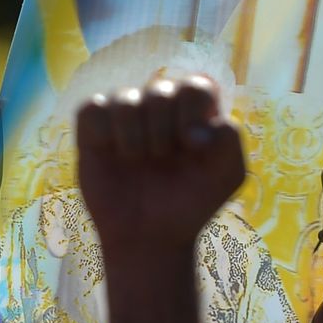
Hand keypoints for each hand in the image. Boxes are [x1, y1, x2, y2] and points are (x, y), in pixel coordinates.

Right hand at [76, 76, 244, 252]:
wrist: (150, 237)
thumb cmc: (190, 202)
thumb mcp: (226, 175)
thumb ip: (229, 138)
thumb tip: (196, 129)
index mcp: (194, 111)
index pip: (196, 85)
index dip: (193, 111)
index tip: (193, 147)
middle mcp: (159, 106)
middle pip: (161, 89)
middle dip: (164, 129)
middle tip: (163, 159)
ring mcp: (125, 115)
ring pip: (125, 97)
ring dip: (134, 134)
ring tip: (137, 160)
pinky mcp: (93, 128)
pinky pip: (93, 108)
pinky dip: (105, 131)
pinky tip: (113, 154)